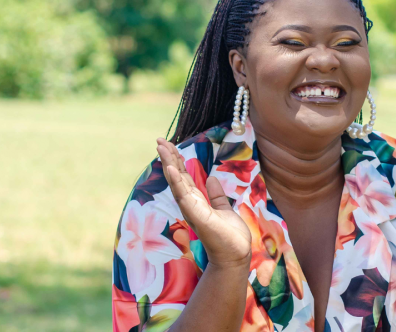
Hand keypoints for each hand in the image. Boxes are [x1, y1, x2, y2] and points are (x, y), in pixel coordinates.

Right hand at [156, 138, 251, 267]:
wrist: (236, 255)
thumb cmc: (229, 236)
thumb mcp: (223, 209)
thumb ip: (216, 195)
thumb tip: (211, 178)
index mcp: (196, 201)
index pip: (183, 176)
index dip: (176, 160)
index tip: (167, 144)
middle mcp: (190, 204)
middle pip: (177, 176)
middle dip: (168, 157)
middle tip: (159, 140)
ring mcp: (191, 209)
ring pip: (177, 182)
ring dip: (169, 164)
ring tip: (161, 147)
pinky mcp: (196, 215)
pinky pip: (184, 195)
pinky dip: (176, 181)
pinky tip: (170, 168)